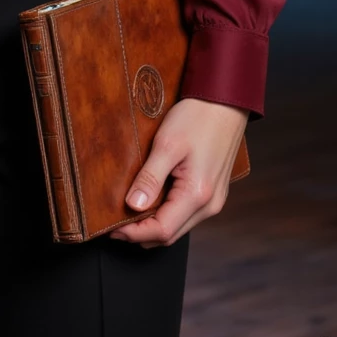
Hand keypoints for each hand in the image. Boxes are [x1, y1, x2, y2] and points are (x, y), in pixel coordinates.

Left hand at [107, 97, 249, 247]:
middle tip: (115, 223)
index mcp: (198, 195)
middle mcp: (209, 206)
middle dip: (141, 233)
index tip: (112, 228)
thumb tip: (132, 206)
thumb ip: (150, 178)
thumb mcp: (167, 144)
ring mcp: (214, 201)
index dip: (134, 233)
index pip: (162, 230)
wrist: (224, 101)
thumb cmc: (197, 118)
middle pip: (170, 234)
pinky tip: (150, 201)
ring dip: (153, 225)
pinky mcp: (213, 193)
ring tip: (128, 214)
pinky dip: (166, 214)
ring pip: (178, 226)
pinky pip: (186, 214)